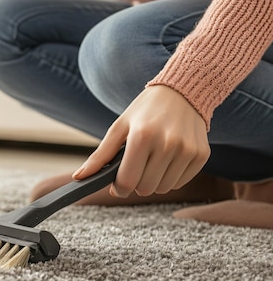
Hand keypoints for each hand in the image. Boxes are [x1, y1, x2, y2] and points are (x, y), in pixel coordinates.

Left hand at [73, 85, 209, 197]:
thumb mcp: (119, 127)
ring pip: (163, 188)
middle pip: (145, 188)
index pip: (127, 181)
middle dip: (135, 183)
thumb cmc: (145, 111)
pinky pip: (180, 182)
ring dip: (153, 181)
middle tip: (136, 166)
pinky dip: (170, 177)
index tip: (117, 183)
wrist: (183, 91)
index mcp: (142, 136)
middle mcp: (167, 143)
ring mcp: (187, 150)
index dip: (119, 187)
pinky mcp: (201, 155)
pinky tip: (168, 158)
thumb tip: (79, 178)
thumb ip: (100, 156)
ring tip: (152, 160)